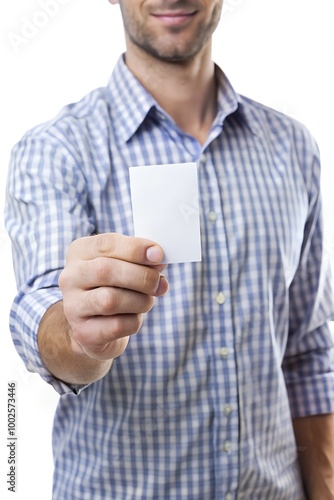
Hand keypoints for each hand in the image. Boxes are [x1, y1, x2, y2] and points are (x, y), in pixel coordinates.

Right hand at [58, 233, 167, 360]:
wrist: (93, 327)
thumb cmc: (113, 288)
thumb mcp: (123, 266)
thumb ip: (139, 260)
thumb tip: (158, 258)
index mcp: (79, 252)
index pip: (106, 244)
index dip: (135, 248)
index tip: (159, 254)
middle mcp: (70, 277)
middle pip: (106, 270)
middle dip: (141, 276)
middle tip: (160, 284)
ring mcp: (73, 306)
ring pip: (110, 300)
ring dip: (140, 301)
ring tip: (147, 301)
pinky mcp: (83, 332)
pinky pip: (117, 325)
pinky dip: (134, 321)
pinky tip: (134, 317)